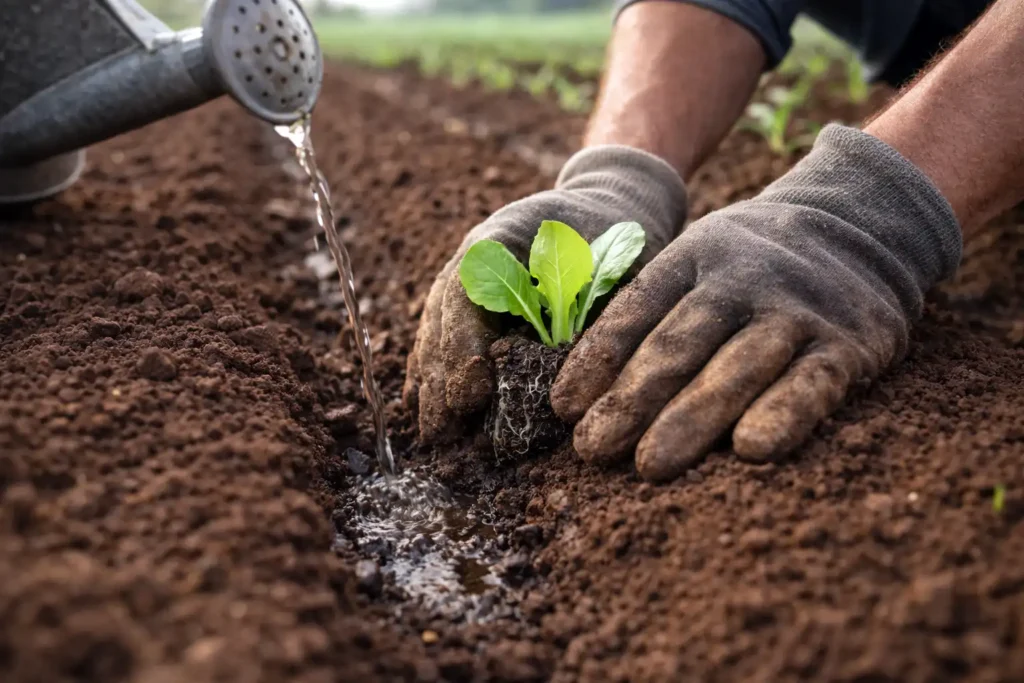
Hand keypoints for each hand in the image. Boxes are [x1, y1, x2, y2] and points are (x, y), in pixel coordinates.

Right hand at [405, 145, 687, 442]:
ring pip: (435, 330)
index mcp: (502, 239)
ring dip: (431, 381)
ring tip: (432, 431)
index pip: (467, 296)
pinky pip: (439, 334)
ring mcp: (465, 275)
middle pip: (443, 320)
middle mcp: (473, 258)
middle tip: (444, 431)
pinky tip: (421, 405)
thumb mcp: (612, 256)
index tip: (469, 397)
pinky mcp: (469, 297)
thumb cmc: (614, 231)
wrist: (604, 205)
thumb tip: (569, 360)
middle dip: (442, 379)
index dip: (463, 349)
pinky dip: (430, 368)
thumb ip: (588, 300)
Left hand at [551, 125, 962, 481]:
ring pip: (737, 368)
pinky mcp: (848, 344)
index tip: (564, 409)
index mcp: (693, 259)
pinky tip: (751, 450)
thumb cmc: (754, 263)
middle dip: (631, 400)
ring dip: (691, 418)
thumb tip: (585, 386)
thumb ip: (653, 310)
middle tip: (592, 450)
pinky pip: (813, 384)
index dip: (599, 360)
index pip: (637, 310)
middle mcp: (741, 280)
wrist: (862, 223)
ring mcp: (795, 311)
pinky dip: (783, 414)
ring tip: (650, 466)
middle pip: (679, 345)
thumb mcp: (700, 258)